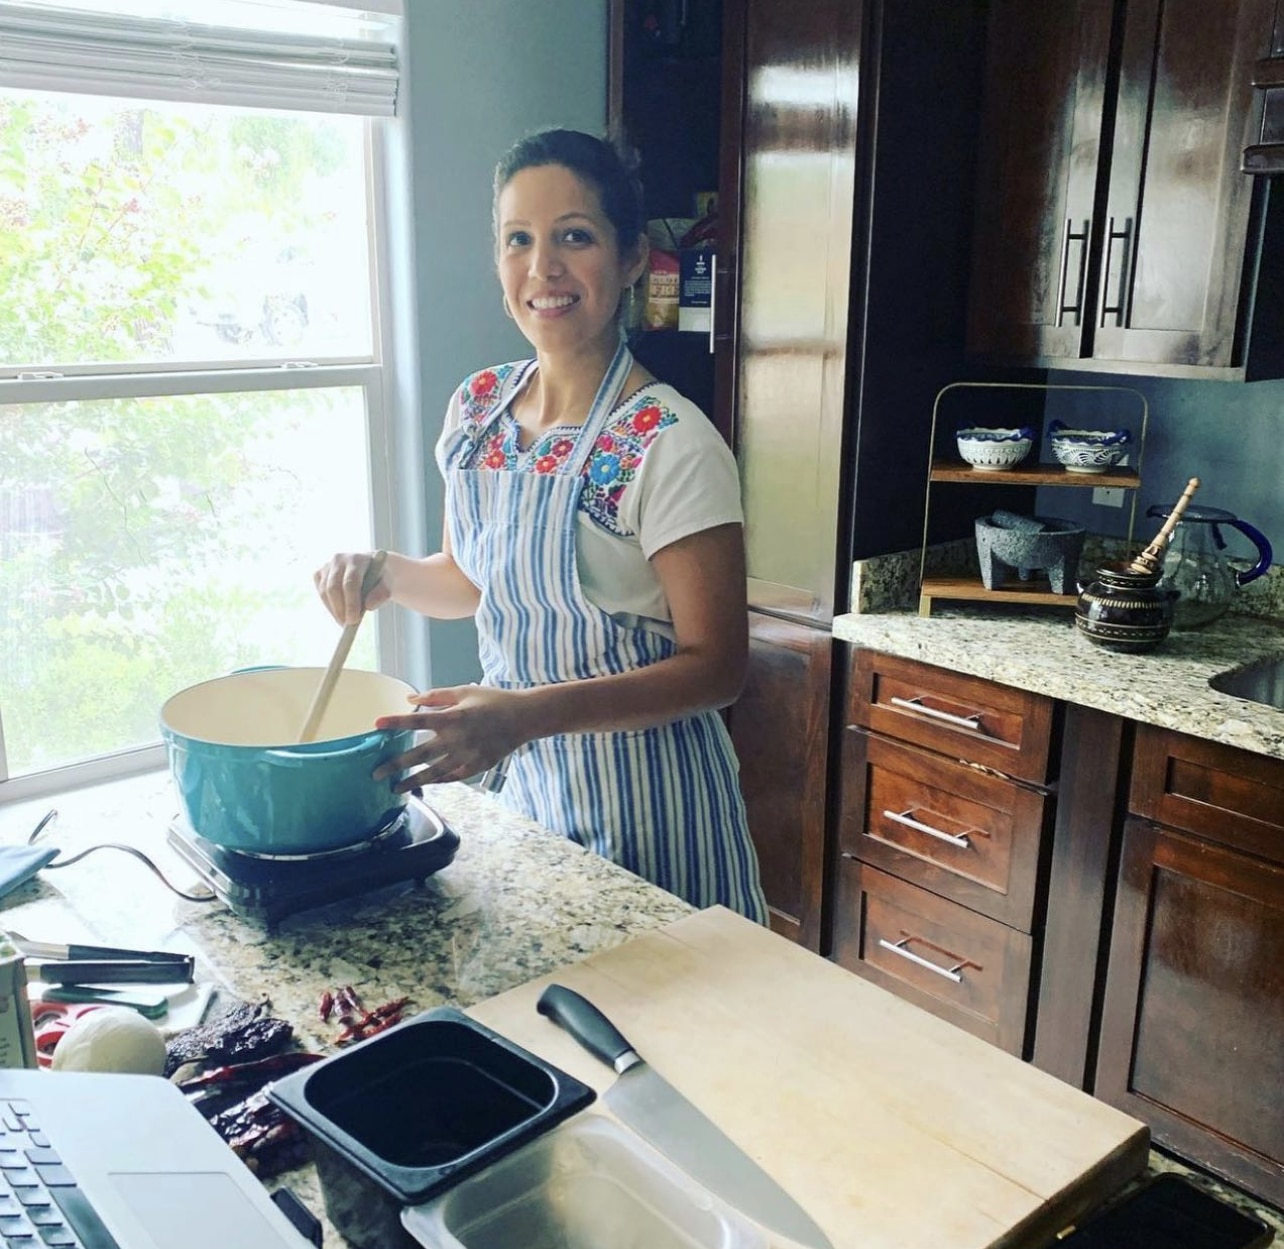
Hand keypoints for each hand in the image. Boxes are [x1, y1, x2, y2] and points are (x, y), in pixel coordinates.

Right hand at [314, 551, 390, 625]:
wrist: (373, 568)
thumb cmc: (381, 578)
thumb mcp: (388, 585)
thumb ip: (381, 594)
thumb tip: (368, 606)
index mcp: (357, 559)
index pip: (350, 582)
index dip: (351, 603)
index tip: (353, 620)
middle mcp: (339, 559)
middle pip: (333, 587)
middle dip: (340, 609)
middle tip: (347, 625)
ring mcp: (327, 565)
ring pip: (325, 591)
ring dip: (334, 610)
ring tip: (345, 622)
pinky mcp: (319, 573)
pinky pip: (321, 593)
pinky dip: (329, 606)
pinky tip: (339, 613)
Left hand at [372, 685, 527, 790]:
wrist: (524, 717)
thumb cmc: (493, 701)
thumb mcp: (464, 691)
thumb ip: (436, 696)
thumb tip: (410, 700)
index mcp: (453, 717)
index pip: (418, 720)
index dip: (396, 722)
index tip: (377, 725)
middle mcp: (457, 738)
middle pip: (420, 753)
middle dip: (396, 765)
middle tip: (376, 773)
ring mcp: (468, 755)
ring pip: (435, 772)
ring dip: (414, 781)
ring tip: (396, 789)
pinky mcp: (478, 766)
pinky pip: (454, 777)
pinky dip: (440, 780)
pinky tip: (427, 783)